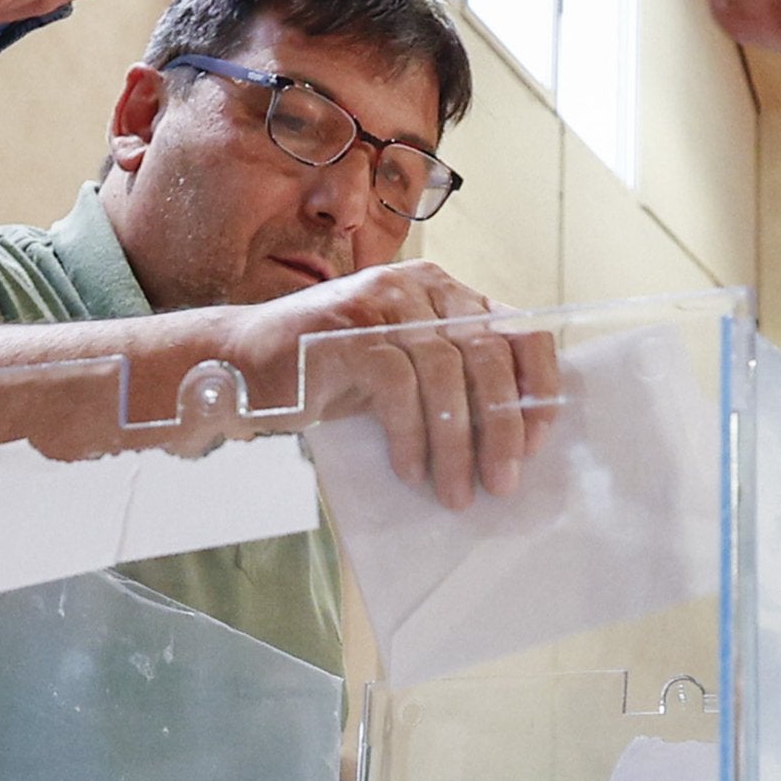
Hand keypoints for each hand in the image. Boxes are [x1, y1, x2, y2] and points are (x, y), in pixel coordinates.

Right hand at [264, 261, 559, 506]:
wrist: (242, 364)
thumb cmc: (330, 375)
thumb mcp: (404, 369)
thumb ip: (453, 378)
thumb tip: (514, 435)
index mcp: (443, 292)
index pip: (518, 327)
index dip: (537, 386)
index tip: (538, 442)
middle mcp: (418, 287)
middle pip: (487, 354)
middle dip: (502, 428)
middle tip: (502, 484)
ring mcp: (381, 302)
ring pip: (445, 372)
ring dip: (457, 444)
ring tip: (456, 493)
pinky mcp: (348, 329)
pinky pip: (399, 386)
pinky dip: (411, 436)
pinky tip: (410, 471)